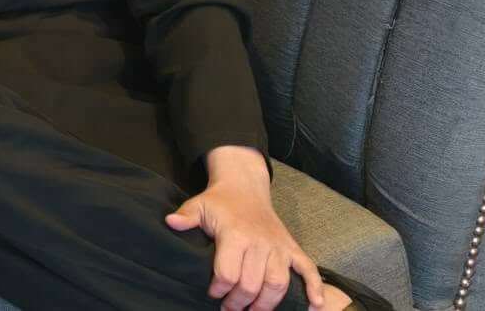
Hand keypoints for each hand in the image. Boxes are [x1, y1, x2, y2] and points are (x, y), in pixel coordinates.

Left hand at [167, 148, 323, 310]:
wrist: (245, 187)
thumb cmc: (219, 202)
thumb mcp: (198, 206)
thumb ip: (186, 217)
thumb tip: (170, 222)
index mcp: (236, 235)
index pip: (228, 273)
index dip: (219, 289)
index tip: (212, 294)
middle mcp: (260, 243)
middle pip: (252, 284)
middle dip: (238, 303)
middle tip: (228, 308)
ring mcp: (279, 247)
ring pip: (277, 284)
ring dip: (266, 304)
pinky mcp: (292, 248)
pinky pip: (308, 269)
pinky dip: (314, 288)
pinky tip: (313, 306)